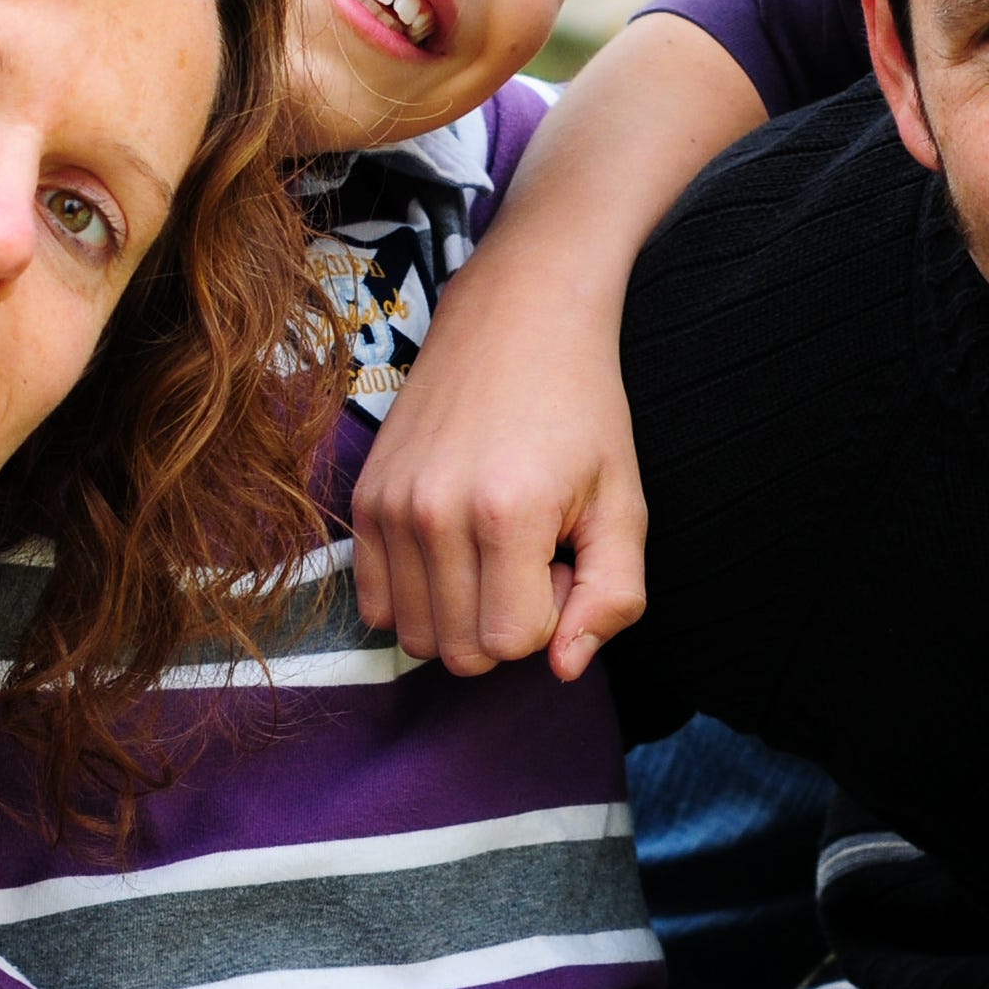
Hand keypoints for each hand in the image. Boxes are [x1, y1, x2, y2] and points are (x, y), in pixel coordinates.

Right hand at [351, 272, 647, 679]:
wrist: (517, 318)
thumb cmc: (582, 410)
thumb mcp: (625, 504)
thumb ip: (612, 597)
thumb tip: (564, 670)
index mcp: (506, 514)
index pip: (513, 644)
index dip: (551, 612)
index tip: (563, 554)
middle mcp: (433, 513)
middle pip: (461, 652)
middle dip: (507, 619)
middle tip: (532, 550)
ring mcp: (389, 505)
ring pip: (416, 636)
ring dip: (462, 609)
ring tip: (494, 544)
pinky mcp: (363, 498)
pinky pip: (375, 604)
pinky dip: (418, 596)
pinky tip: (454, 545)